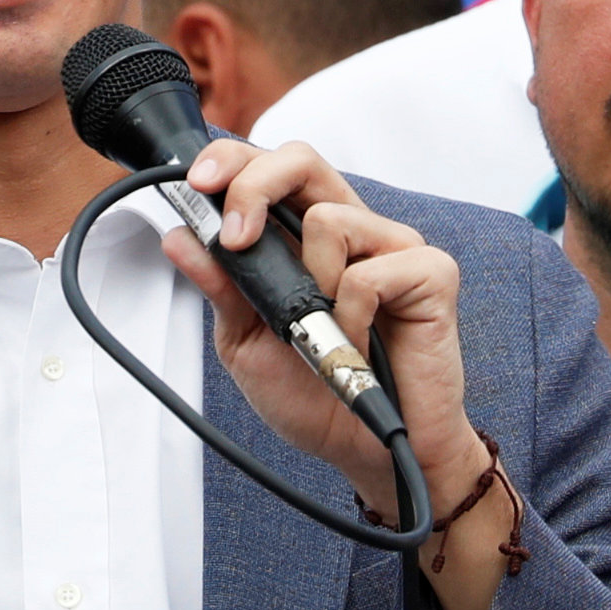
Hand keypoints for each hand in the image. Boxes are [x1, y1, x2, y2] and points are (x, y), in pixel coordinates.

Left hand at [165, 140, 519, 609]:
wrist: (368, 451)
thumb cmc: (316, 396)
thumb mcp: (247, 342)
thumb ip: (221, 288)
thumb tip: (179, 237)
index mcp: (305, 236)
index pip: (270, 168)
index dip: (232, 161)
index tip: (197, 186)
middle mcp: (351, 229)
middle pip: (302, 159)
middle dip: (255, 185)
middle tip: (237, 238)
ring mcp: (395, 246)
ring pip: (329, 219)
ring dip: (310, 287)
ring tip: (324, 334)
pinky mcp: (431, 273)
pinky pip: (368, 273)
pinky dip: (350, 319)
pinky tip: (360, 346)